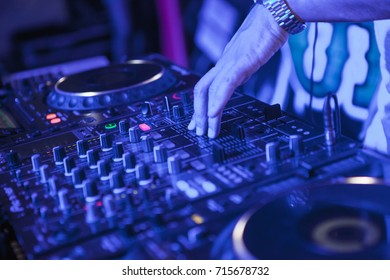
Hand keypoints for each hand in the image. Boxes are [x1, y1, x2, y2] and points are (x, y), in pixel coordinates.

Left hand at [188, 4, 288, 137]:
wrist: (274, 16)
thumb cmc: (265, 33)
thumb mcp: (249, 58)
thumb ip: (241, 69)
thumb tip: (239, 79)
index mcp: (225, 64)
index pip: (205, 87)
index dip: (199, 105)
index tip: (198, 121)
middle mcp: (223, 64)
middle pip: (201, 90)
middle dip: (198, 113)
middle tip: (198, 131)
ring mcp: (231, 63)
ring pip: (209, 90)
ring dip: (206, 113)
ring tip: (207, 130)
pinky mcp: (242, 62)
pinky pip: (226, 84)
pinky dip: (218, 101)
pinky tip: (214, 114)